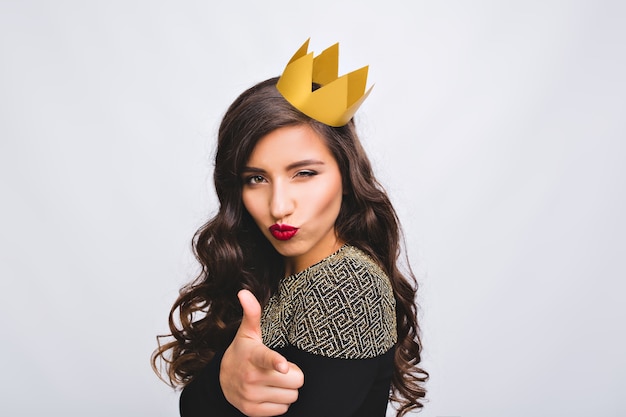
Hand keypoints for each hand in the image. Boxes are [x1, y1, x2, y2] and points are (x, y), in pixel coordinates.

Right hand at [220, 290, 303, 416]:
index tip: (283, 365)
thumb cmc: (242, 352)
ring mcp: (251, 396)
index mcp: (253, 355)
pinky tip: (268, 392)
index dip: (276, 362)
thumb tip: (244, 292)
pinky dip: (280, 402)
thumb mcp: (248, 332)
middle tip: (281, 369)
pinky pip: (283, 410)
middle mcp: (251, 377)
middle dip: (293, 375)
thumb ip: (252, 312)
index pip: (267, 358)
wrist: (221, 380)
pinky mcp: (253, 411)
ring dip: (287, 389)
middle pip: (295, 380)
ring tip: (273, 380)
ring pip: (292, 396)